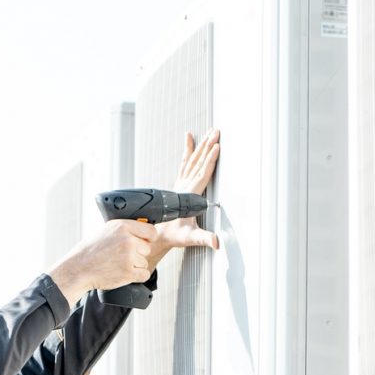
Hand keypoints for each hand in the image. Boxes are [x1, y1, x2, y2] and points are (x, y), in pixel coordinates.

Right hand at [49, 219, 159, 302]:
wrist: (78, 269)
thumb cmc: (90, 251)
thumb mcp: (106, 231)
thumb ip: (125, 230)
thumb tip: (143, 232)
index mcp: (122, 226)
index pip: (151, 231)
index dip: (148, 238)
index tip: (144, 242)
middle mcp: (127, 240)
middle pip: (147, 248)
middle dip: (138, 253)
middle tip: (121, 256)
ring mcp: (128, 257)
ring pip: (144, 262)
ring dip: (135, 266)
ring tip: (118, 264)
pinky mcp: (128, 272)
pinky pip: (144, 274)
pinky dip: (136, 276)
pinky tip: (123, 273)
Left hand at [148, 128, 221, 258]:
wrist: (157, 234)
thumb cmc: (174, 235)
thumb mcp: (190, 238)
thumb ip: (204, 239)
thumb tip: (216, 242)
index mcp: (188, 196)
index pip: (202, 174)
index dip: (210, 160)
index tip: (217, 147)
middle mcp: (183, 186)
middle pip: (198, 162)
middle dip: (208, 146)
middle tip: (216, 131)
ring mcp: (180, 184)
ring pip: (192, 160)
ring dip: (201, 145)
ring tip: (208, 132)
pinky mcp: (179, 184)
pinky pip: (185, 163)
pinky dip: (188, 150)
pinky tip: (188, 138)